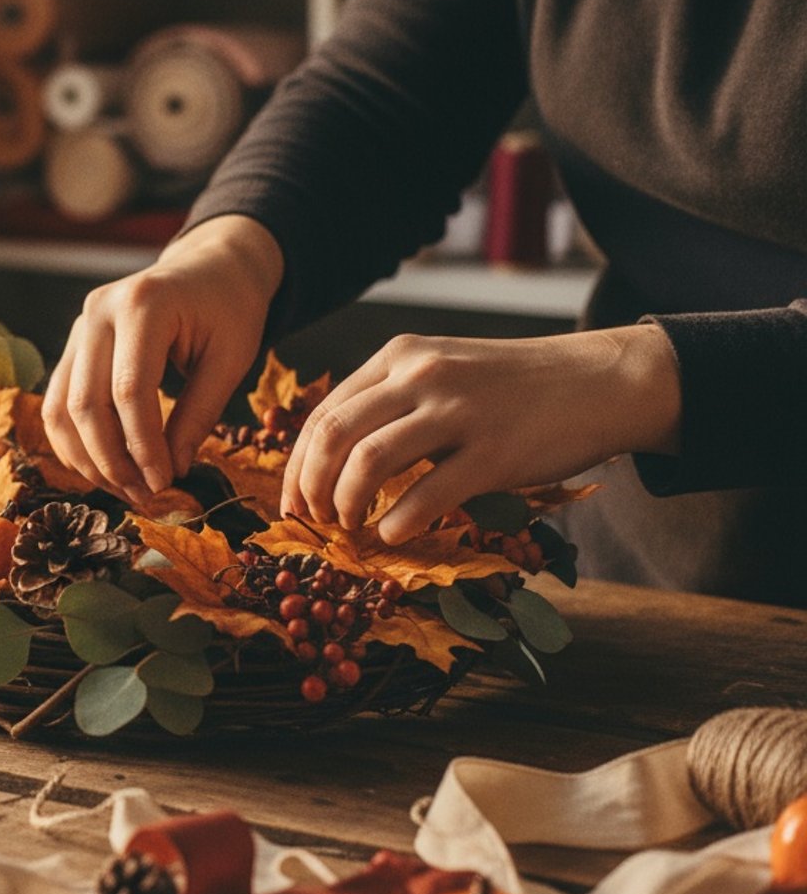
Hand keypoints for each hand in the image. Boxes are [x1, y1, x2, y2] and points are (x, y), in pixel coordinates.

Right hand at [42, 215, 283, 502]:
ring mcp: (79, 328)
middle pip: (85, 403)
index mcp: (144, 304)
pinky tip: (104, 469)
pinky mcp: (73, 346)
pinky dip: (74, 444)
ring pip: (61, 409)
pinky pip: (57, 403)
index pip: (130, 390)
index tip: (163, 483)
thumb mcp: (231, 359)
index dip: (143, 445)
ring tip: (125, 489)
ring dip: (88, 459)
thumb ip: (198, 415)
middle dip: (112, 460)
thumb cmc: (228, 310)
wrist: (209, 268)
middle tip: (144, 496)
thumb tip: (168, 473)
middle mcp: (99, 312)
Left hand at [281, 325, 681, 542]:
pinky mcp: (494, 451)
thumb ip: (391, 404)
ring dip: (347, 505)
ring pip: (368, 463)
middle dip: (311, 487)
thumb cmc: (514, 388)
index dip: (297, 465)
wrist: (600, 381)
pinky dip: (398, 523)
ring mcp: (458, 412)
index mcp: (400, 358)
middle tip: (315, 521)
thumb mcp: (443, 373)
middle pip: (333, 437)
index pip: (324, 414)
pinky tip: (394, 535)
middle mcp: (422, 377)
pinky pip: (426, 495)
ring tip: (352, 526)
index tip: (292, 503)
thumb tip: (332, 460)